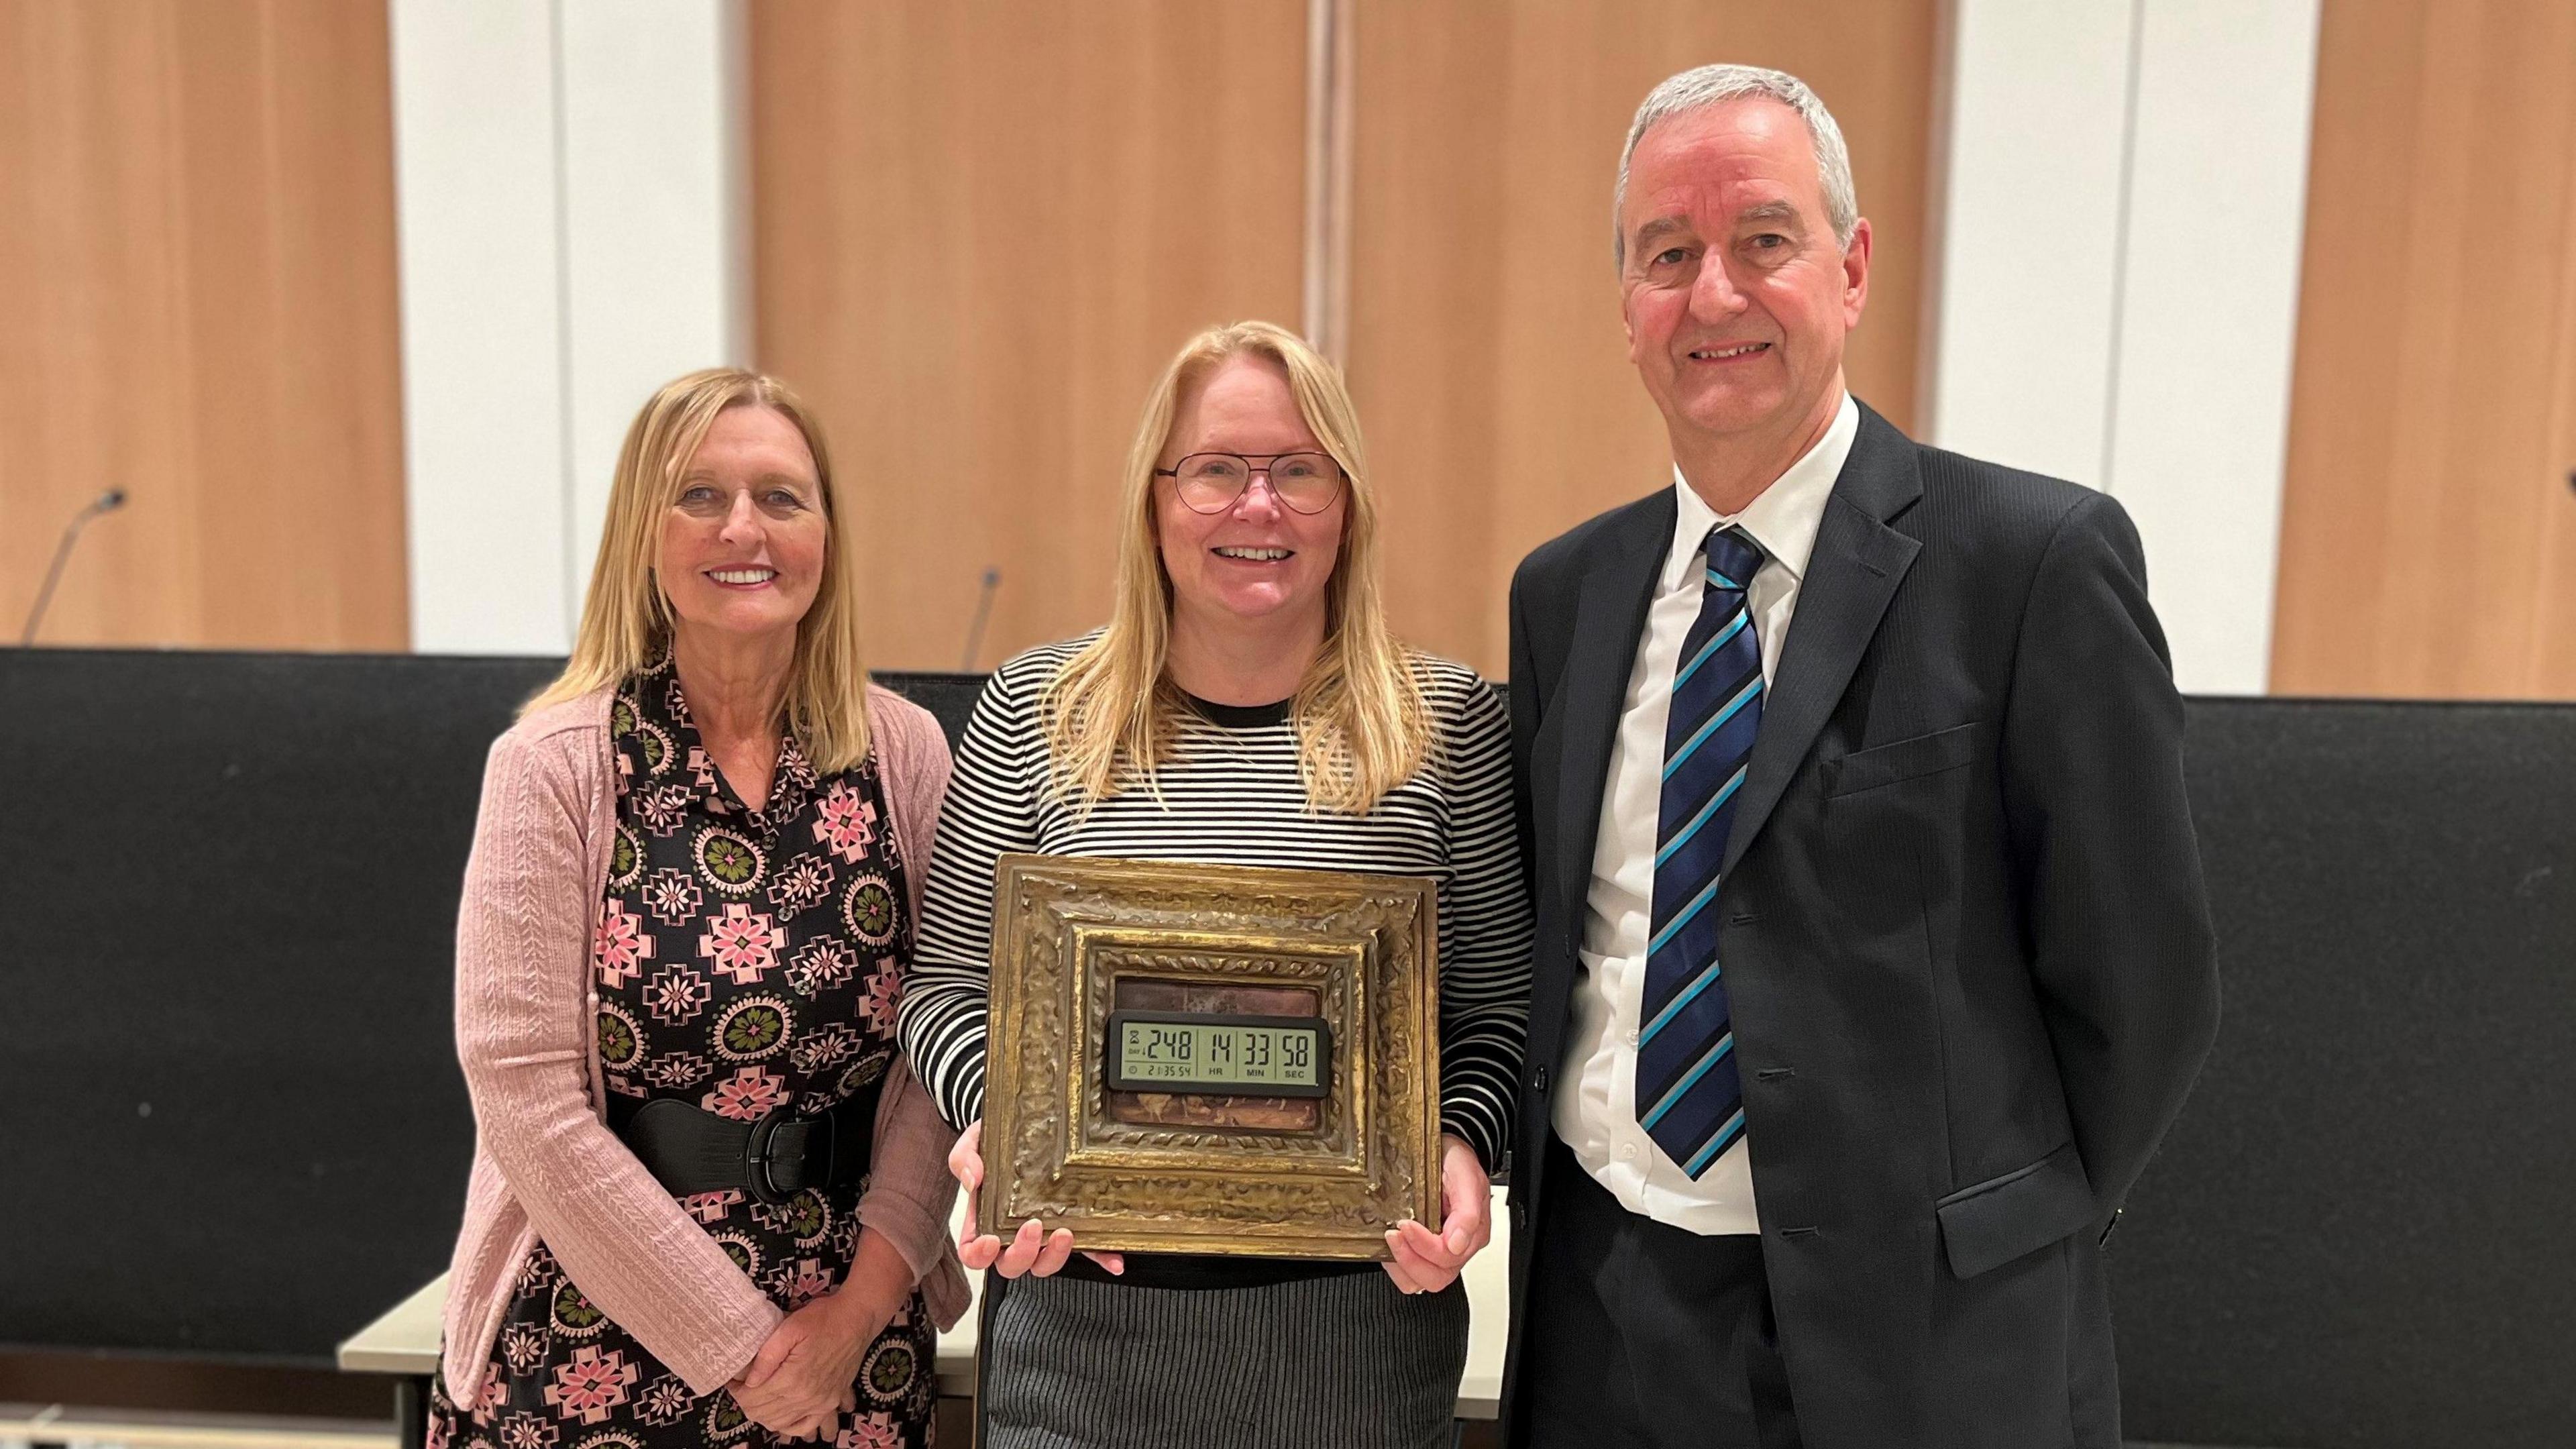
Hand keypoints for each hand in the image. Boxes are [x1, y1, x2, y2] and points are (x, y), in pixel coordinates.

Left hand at [727, 1232, 908, 1438]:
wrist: (857, 1318)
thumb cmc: (822, 1318)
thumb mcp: (790, 1328)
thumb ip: (766, 1356)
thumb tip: (748, 1381)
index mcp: (793, 1379)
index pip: (753, 1398)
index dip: (737, 1391)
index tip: (733, 1381)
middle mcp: (806, 1398)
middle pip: (764, 1414)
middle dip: (747, 1402)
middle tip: (742, 1387)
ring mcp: (821, 1403)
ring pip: (780, 1423)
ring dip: (764, 1415)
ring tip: (758, 1397)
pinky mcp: (831, 1403)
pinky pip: (805, 1426)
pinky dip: (789, 1427)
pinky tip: (782, 1416)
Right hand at [950, 1120, 1122, 1277]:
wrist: (1017, 1126)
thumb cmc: (992, 1141)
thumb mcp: (973, 1144)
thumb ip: (965, 1160)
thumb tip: (973, 1178)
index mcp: (983, 1221)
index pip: (974, 1252)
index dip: (980, 1255)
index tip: (990, 1241)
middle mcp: (1011, 1234)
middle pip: (1012, 1264)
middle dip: (1023, 1252)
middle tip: (1033, 1226)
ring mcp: (1042, 1234)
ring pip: (1045, 1263)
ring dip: (1055, 1256)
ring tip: (1066, 1233)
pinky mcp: (1070, 1226)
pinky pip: (1085, 1249)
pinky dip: (1099, 1258)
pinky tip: (1114, 1261)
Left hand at [1383, 1133, 1489, 1294]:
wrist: (1448, 1151)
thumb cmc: (1458, 1162)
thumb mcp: (1466, 1177)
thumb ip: (1467, 1213)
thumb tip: (1458, 1244)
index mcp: (1473, 1234)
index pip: (1448, 1256)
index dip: (1424, 1245)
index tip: (1406, 1224)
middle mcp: (1458, 1248)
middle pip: (1436, 1277)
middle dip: (1410, 1259)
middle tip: (1393, 1235)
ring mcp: (1440, 1251)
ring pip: (1422, 1281)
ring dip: (1402, 1266)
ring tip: (1390, 1241)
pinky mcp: (1423, 1250)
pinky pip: (1411, 1274)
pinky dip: (1397, 1267)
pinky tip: (1389, 1249)